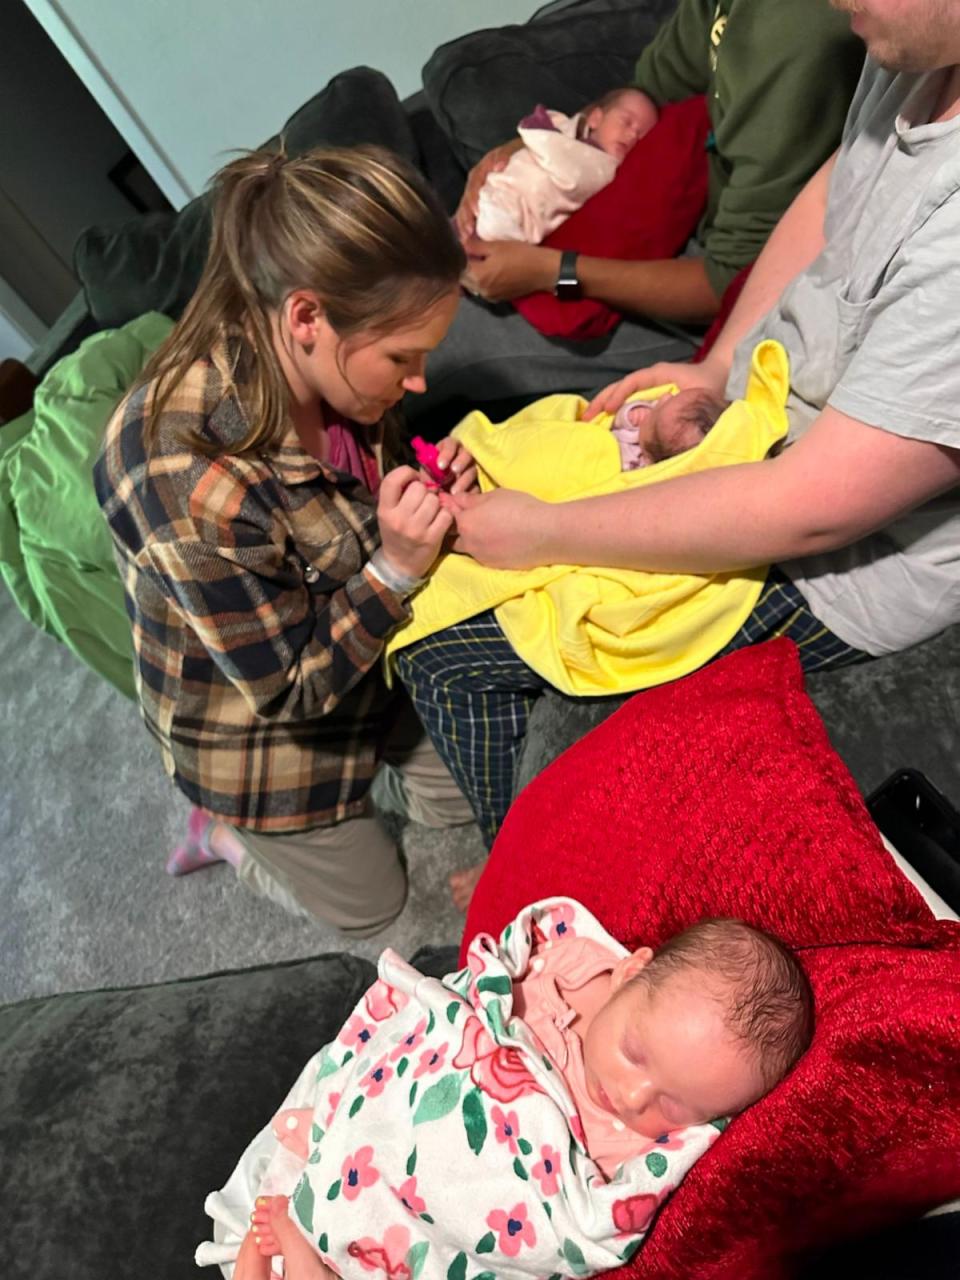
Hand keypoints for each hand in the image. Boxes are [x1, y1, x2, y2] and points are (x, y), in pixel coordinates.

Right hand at [377, 466, 454, 578]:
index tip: (412, 479)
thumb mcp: (389, 513)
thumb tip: (421, 474)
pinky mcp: (432, 538)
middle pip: (419, 488)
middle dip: (424, 491)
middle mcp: (398, 519)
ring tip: (430, 512)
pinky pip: (446, 514)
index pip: (392, 479)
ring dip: (436, 503)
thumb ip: (399, 493)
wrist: (400, 565)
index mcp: (384, 510)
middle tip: (423, 501)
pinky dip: (445, 516)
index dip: (406, 473)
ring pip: (434, 500)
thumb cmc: (396, 534)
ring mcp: (416, 529)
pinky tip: (439, 521)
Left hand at [432, 437, 478, 493]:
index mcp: (449, 447)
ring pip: (473, 470)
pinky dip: (471, 491)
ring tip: (454, 492)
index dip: (446, 453)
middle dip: (460, 462)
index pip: (450, 444)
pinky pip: (477, 485)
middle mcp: (463, 454)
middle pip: (466, 454)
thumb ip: (427, 476)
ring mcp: (472, 467)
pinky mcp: (477, 481)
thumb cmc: (431, 475)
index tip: (440, 465)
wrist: (440, 488)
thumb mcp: (427, 473)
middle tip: (454, 471)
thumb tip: (432, 486)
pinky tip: (464, 499)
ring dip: (464, 480)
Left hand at [439, 488, 553, 568]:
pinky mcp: (492, 565)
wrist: (545, 533)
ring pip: (466, 547)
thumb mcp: (495, 495)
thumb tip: (456, 499)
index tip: (447, 500)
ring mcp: (480, 556)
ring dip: (468, 539)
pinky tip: (494, 540)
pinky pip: (480, 555)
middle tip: (464, 516)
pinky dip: (483, 547)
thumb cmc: (520, 508)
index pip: (448, 511)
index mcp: (466, 522)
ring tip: (481, 530)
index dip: (447, 504)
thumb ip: (471, 500)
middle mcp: (468, 542)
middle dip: (454, 526)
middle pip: (451, 534)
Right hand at [454, 141, 521, 240]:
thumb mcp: (511, 150)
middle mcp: (477, 182)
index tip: (476, 211)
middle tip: (468, 231)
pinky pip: (470, 215)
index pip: (474, 184)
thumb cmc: (518, 153)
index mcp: (482, 169)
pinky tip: (466, 238)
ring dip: (464, 224)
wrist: (524, 156)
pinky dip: (467, 226)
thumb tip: (500, 166)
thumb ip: (504, 155)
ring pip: (465, 209)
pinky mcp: (481, 203)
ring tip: (465, 238)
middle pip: (466, 200)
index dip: (473, 198)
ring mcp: (477, 193)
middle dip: (465, 217)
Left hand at [461, 236, 559, 302]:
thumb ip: (474, 246)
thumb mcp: (495, 246)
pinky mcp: (497, 299)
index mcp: (478, 276)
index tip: (461, 246)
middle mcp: (481, 290)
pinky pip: (483, 290)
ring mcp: (489, 297)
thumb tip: (461, 244)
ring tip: (476, 262)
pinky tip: (487, 272)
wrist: (542, 271)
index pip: (459, 267)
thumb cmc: (520, 255)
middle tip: (468, 253)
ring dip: (471, 275)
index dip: (459, 256)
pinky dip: (481, 281)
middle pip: (463, 279)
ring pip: (472, 286)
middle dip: (463, 267)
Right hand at [583, 356, 727, 419]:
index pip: (632, 382)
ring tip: (588, 421)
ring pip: (619, 393)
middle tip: (586, 419)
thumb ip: (679, 404)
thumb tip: (655, 417)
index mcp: (658, 373)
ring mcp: (647, 385)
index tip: (609, 410)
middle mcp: (649, 378)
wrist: (719, 376)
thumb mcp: (697, 395)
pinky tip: (604, 422)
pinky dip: (614, 410)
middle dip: (601, 401)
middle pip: (619, 386)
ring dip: (603, 406)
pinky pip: (627, 401)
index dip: (619, 395)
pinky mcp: (648, 395)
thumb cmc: (708, 384)